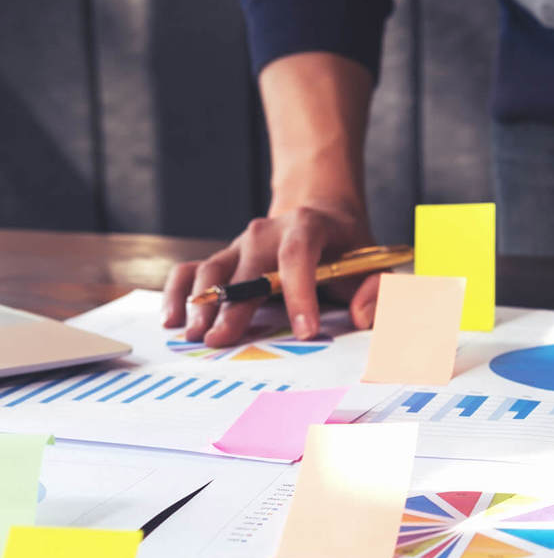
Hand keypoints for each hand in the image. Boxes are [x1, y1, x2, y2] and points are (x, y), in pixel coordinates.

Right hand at [161, 202, 376, 346]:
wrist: (318, 216)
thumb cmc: (345, 251)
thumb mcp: (372, 265)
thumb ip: (377, 290)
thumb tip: (360, 316)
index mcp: (307, 226)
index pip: (299, 255)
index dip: (301, 292)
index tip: (307, 329)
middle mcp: (266, 232)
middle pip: (247, 269)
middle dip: (235, 307)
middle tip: (222, 341)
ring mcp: (240, 245)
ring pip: (213, 270)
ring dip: (201, 303)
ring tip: (196, 335)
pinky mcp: (223, 259)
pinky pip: (191, 271)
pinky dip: (177, 292)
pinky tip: (171, 320)